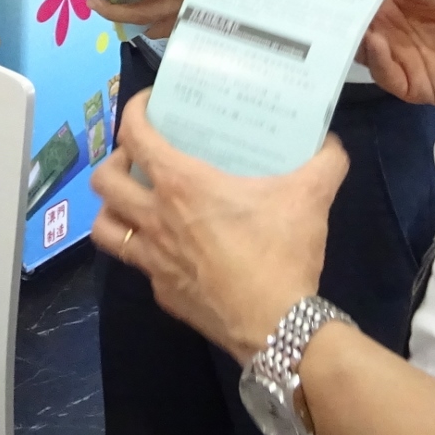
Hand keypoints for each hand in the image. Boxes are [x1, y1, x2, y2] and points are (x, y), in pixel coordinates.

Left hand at [90, 91, 347, 359]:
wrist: (278, 328)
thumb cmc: (282, 253)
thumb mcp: (311, 197)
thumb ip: (325, 161)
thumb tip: (331, 143)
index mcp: (181, 186)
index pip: (134, 136)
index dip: (132, 111)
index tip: (147, 105)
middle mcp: (155, 219)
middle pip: (103, 181)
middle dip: (114, 162)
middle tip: (139, 160)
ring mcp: (153, 261)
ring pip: (104, 228)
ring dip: (113, 209)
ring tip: (136, 203)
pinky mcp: (162, 293)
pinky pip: (139, 265)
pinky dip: (147, 251)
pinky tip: (174, 249)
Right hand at [318, 0, 434, 104]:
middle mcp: (385, 29)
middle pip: (346, 28)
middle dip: (326, 21)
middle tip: (299, 12)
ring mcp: (398, 58)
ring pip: (359, 54)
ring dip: (349, 39)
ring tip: (340, 23)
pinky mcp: (413, 84)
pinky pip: (385, 76)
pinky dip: (377, 61)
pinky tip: (376, 41)